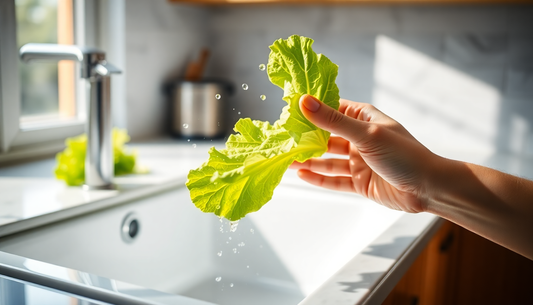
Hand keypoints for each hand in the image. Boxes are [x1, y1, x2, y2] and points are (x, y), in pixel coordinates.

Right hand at [291, 94, 439, 212]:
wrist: (428, 188)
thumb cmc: (404, 154)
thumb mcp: (366, 134)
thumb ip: (333, 121)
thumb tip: (304, 102)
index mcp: (363, 119)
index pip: (332, 109)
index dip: (311, 109)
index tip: (288, 110)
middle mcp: (359, 138)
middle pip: (326, 136)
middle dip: (305, 139)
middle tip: (281, 140)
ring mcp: (358, 161)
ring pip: (327, 160)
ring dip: (308, 160)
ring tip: (286, 159)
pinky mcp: (359, 182)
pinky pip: (334, 180)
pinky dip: (318, 178)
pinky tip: (301, 174)